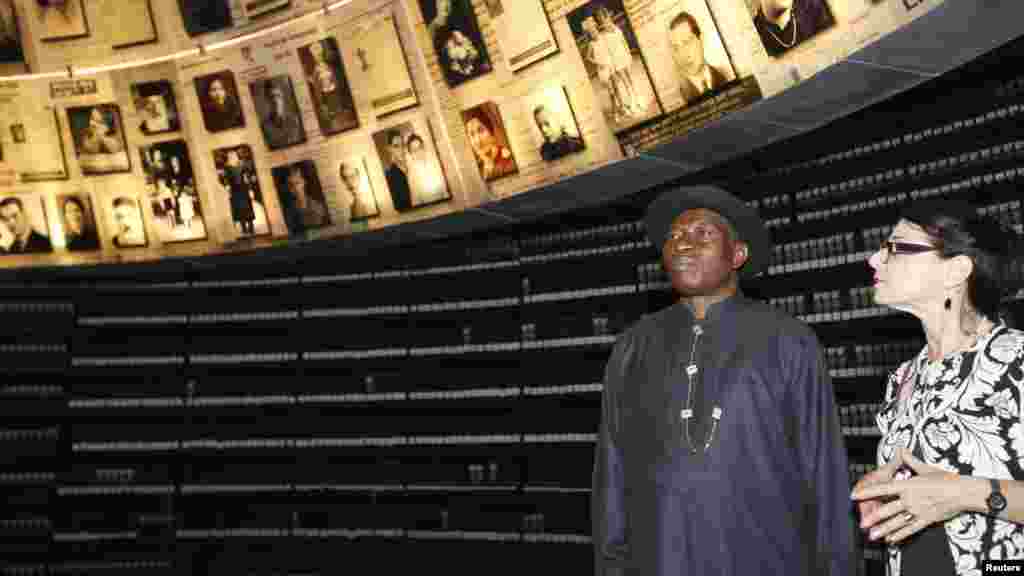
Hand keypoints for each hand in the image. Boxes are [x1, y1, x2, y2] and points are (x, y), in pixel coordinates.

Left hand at [851, 448, 965, 542]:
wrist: (964, 492)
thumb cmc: (946, 479)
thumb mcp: (926, 468)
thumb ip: (910, 460)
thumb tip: (901, 448)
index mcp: (908, 485)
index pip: (882, 488)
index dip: (867, 492)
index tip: (854, 496)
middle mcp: (910, 499)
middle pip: (888, 509)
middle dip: (873, 517)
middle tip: (861, 523)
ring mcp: (918, 511)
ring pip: (897, 521)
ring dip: (884, 529)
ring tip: (872, 535)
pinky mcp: (927, 520)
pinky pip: (911, 528)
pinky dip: (900, 534)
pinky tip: (891, 538)